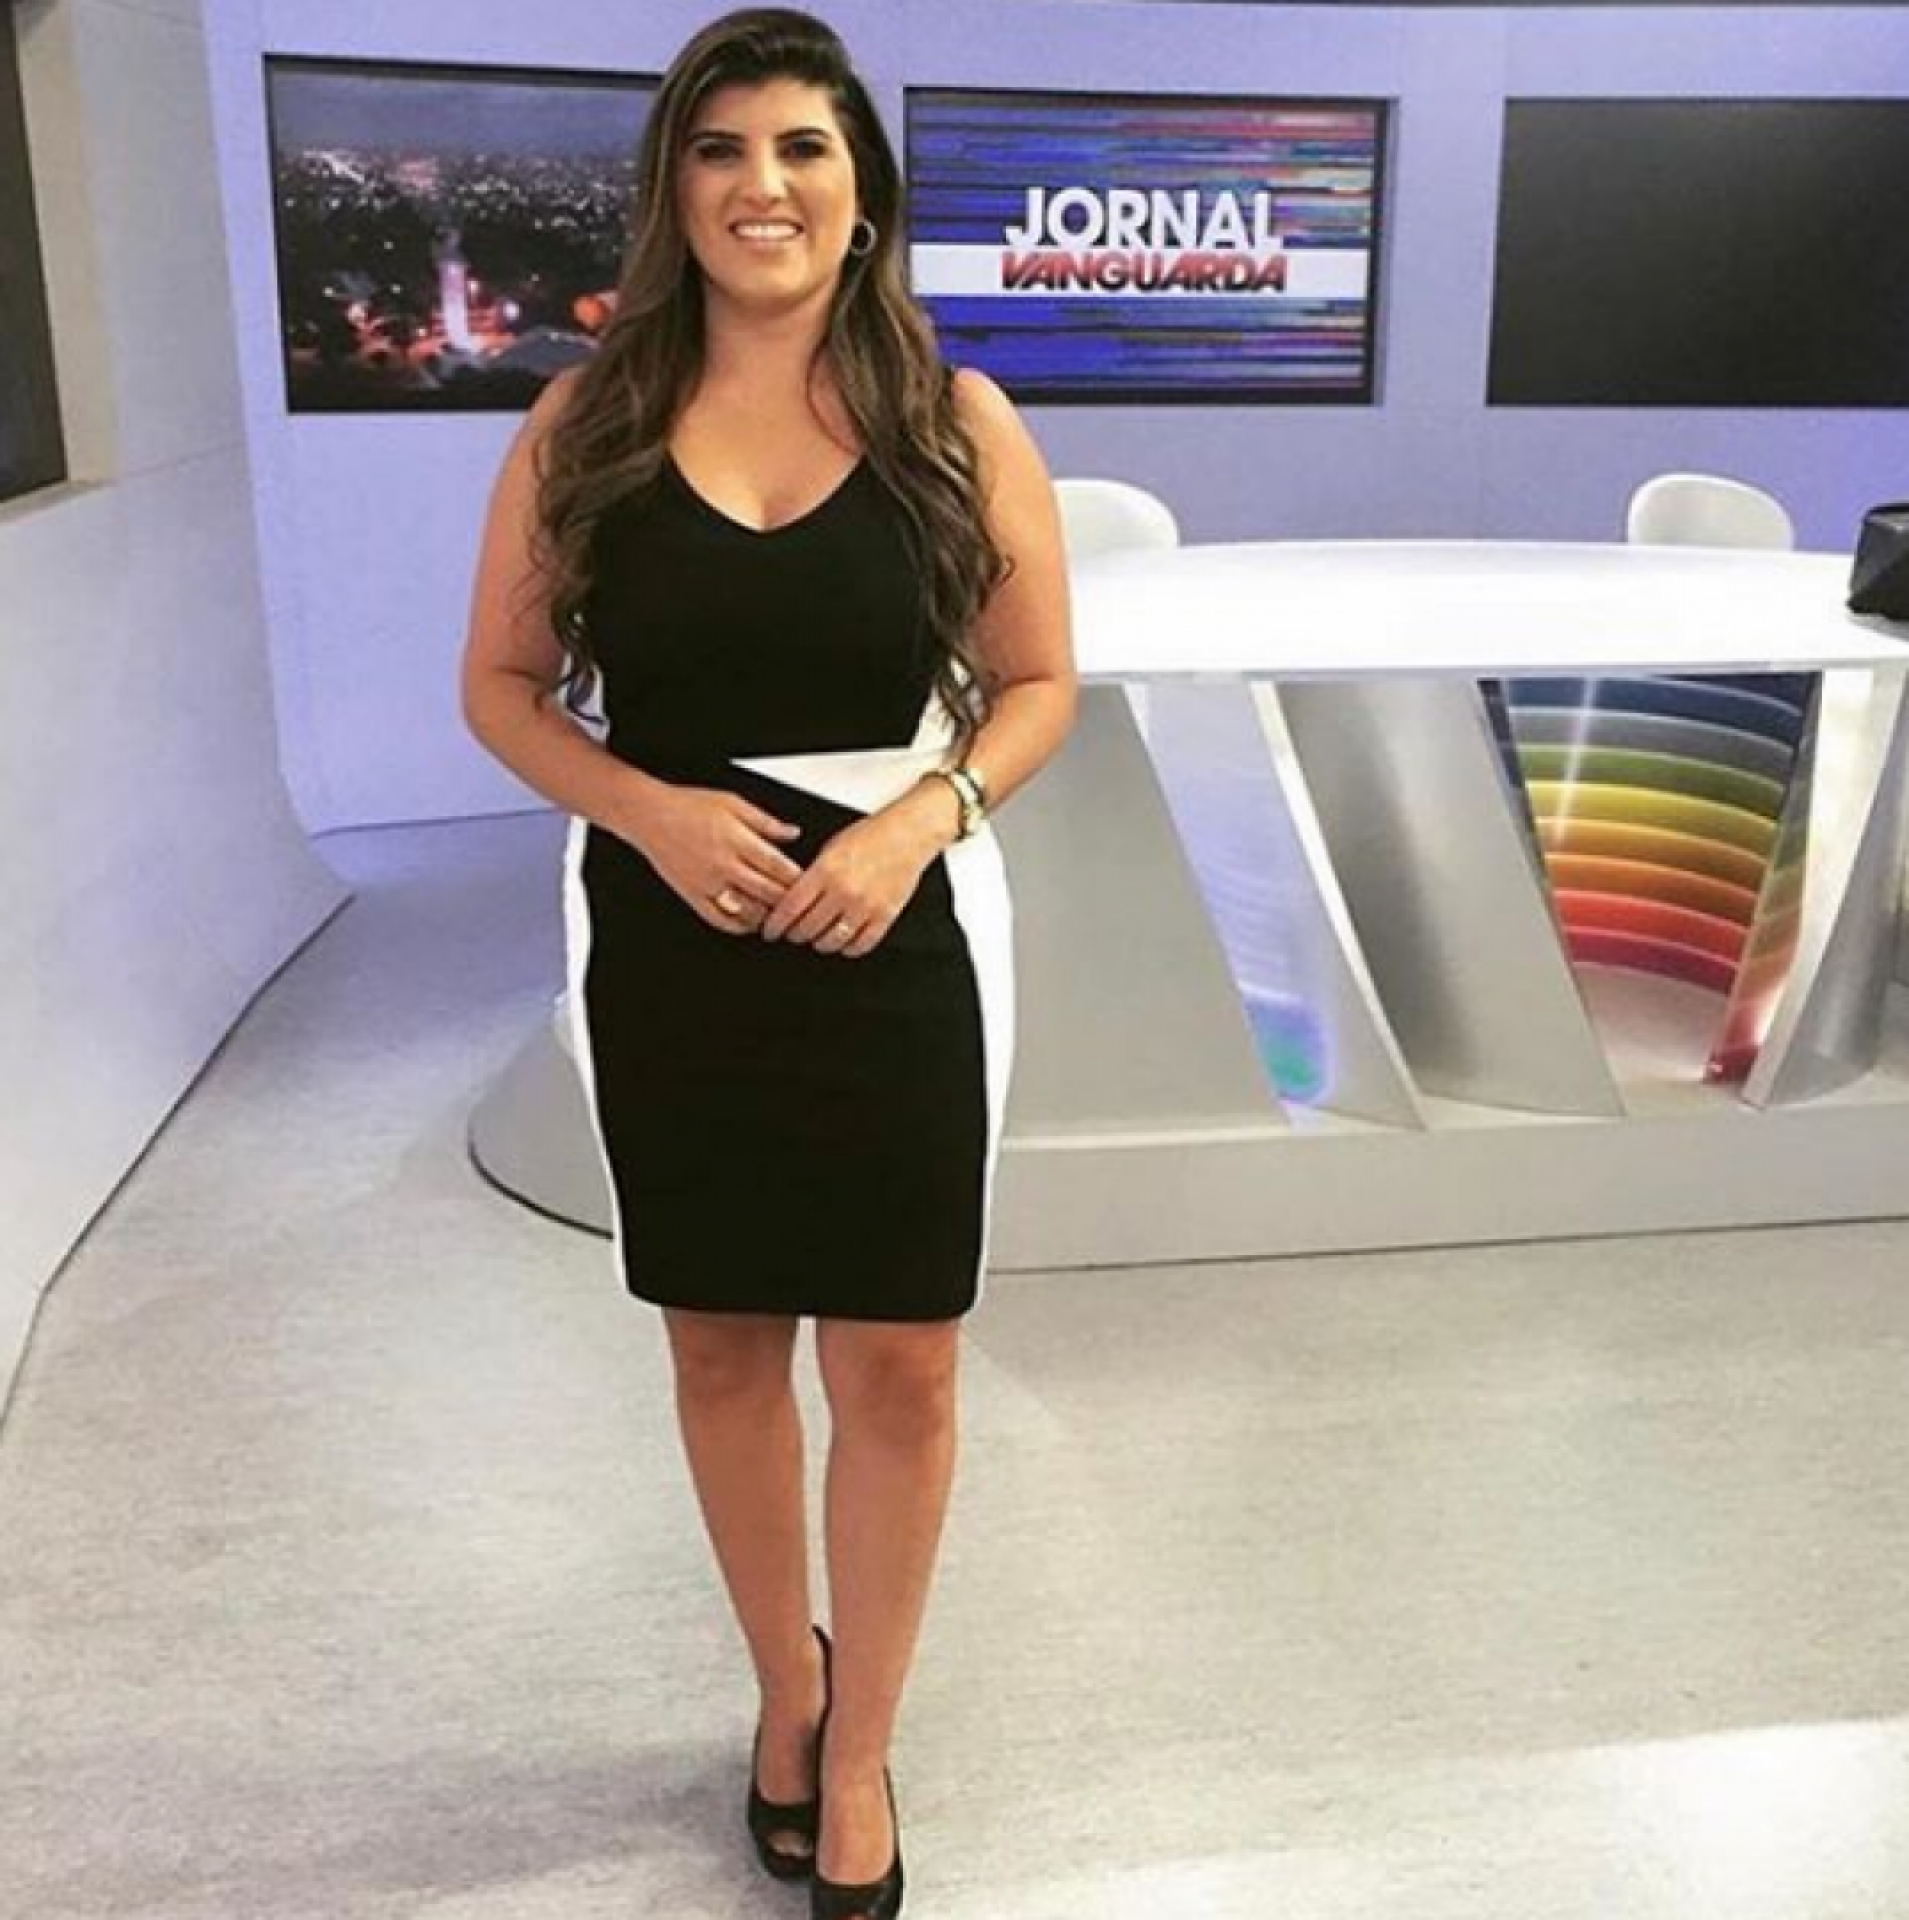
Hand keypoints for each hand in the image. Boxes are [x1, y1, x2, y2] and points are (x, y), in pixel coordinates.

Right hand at [621, 781, 802, 934]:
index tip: (808, 883)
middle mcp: (724, 865)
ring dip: (767, 916)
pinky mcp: (693, 896)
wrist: (650, 816)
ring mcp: (708, 884)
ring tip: (778, 915)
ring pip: (747, 911)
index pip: (778, 867)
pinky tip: (749, 923)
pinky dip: (738, 926)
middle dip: (788, 901)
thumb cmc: (689, 806)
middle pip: (767, 892)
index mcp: (738, 840)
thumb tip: (794, 833)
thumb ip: (766, 822)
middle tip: (800, 905)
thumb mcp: (733, 804)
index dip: (796, 878)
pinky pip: (719, 920)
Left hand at [760, 786, 955, 956]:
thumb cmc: (871, 836)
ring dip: (820, 943)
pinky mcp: (885, 916)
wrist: (907, 835)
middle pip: (807, 928)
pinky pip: (861, 945)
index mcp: (826, 871)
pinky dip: (849, 948)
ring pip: (831, 941)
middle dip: (795, 934)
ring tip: (817, 938)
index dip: (775, 924)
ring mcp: (865, 906)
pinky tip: (844, 943)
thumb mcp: (830, 847)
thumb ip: (811, 874)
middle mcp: (844, 891)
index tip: (770, 931)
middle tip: (793, 933)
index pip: (790, 908)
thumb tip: (791, 898)